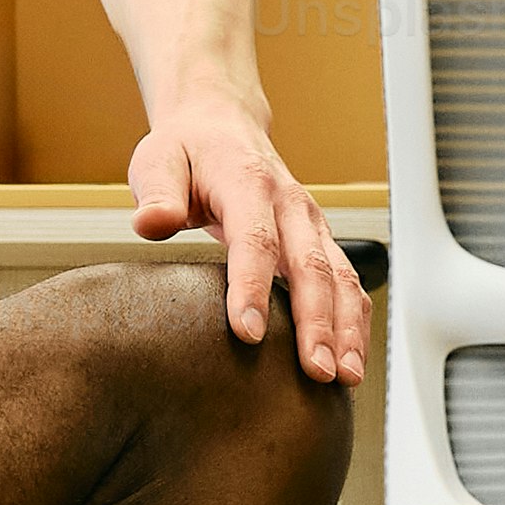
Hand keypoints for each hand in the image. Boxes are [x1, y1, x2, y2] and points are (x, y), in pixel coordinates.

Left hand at [125, 92, 369, 385]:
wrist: (222, 126)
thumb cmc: (187, 151)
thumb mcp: (159, 161)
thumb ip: (157, 193)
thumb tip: (150, 222)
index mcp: (248, 182)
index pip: (254, 239)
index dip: (252, 287)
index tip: (247, 333)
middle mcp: (291, 204)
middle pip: (311, 266)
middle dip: (317, 323)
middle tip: (316, 371)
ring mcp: (312, 224)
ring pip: (342, 278)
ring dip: (346, 330)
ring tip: (345, 378)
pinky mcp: (320, 243)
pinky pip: (348, 284)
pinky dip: (354, 324)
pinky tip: (350, 364)